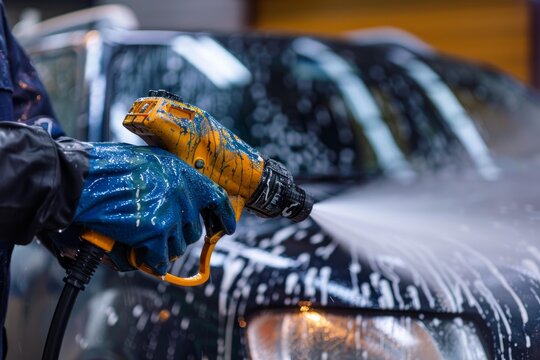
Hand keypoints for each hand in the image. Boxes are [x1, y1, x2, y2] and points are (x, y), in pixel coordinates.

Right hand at [73, 143, 235, 274]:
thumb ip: (170, 179)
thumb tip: (178, 197)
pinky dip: (151, 260)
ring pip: (178, 246)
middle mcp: (183, 194)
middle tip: (159, 233)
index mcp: (184, 174)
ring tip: (142, 239)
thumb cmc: (109, 168)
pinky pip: (162, 258)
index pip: (216, 199)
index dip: (223, 217)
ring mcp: (171, 214)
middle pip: (193, 230)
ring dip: (163, 247)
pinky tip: (139, 253)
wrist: (85, 180)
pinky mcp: (156, 233)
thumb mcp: (150, 163)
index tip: (226, 229)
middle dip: (178, 235)